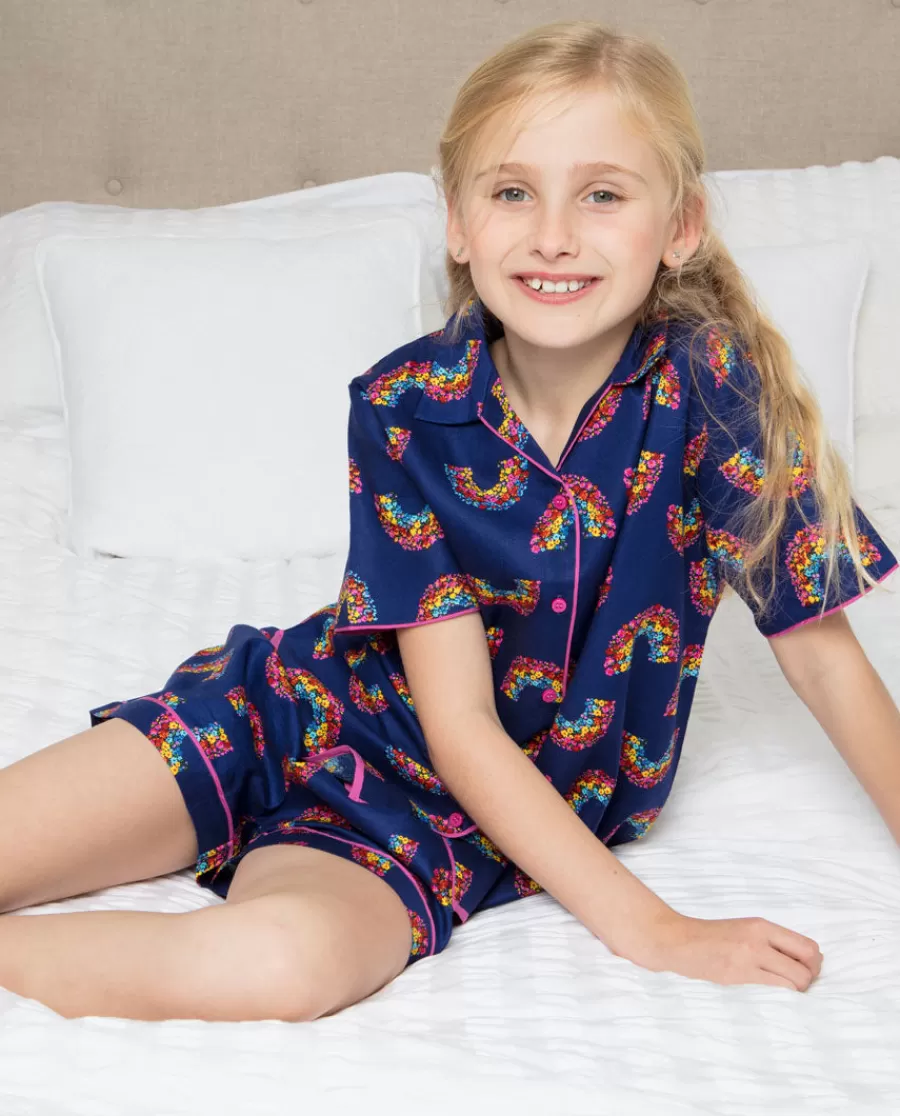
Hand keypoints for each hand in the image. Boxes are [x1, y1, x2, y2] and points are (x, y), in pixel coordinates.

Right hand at [620, 911, 822, 990]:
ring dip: (797, 990)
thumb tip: (804, 960)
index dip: (814, 963)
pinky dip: (782, 996)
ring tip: (784, 991)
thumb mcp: (745, 930)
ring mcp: (749, 958)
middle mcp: (759, 939)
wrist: (679, 941)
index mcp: (762, 925)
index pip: (807, 946)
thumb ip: (771, 941)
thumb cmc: (713, 937)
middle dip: (810, 978)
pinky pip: (776, 990)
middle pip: (808, 963)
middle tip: (799, 985)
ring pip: (796, 980)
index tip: (807, 971)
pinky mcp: (738, 976)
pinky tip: (772, 996)